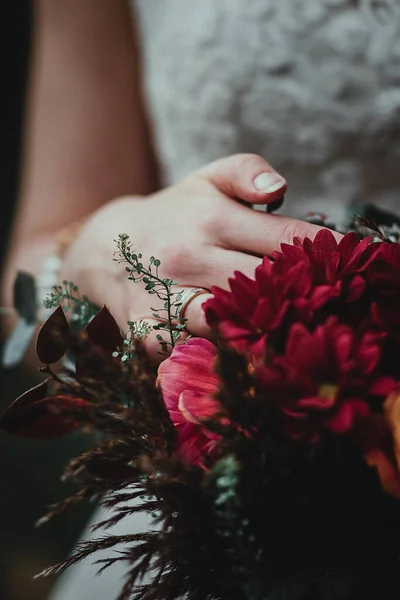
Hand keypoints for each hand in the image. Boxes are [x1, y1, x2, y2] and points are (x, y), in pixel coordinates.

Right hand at [61, 153, 341, 360]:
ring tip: (289, 332)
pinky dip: (224, 357)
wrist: (105, 250)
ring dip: (267, 332)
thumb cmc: (171, 215)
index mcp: (212, 218)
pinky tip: (243, 353)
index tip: (347, 265)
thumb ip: (247, 171)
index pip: (287, 239)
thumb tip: (281, 189)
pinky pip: (199, 353)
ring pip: (236, 326)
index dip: (323, 253)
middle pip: (268, 287)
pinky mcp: (152, 333)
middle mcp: (191, 258)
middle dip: (303, 296)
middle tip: (325, 302)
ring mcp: (168, 299)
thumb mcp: (205, 180)